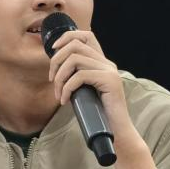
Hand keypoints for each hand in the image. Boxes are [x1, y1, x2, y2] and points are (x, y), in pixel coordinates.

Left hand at [48, 29, 158, 168]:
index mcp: (102, 62)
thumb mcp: (83, 91)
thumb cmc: (97, 115)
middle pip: (75, 45)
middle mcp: (107, 63)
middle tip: (52, 80)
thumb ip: (76, 77)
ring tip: (59, 93)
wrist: (116, 132)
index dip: (66, 37)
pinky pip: (80, 76)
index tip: (53, 51)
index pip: (86, 35)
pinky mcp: (110, 81)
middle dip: (56, 61)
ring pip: (74, 59)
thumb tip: (55, 67)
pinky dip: (66, 88)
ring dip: (60, 77)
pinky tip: (65, 100)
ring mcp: (110, 71)